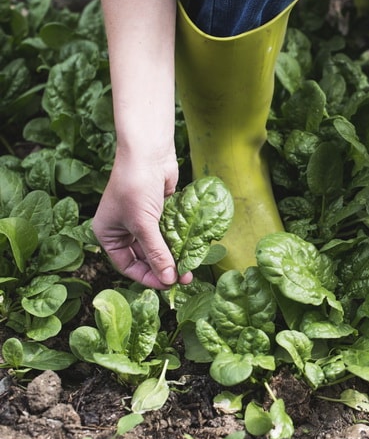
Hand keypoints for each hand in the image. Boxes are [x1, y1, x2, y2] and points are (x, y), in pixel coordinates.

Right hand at [93, 151, 192, 288]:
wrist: (149, 153)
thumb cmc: (136, 186)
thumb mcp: (144, 224)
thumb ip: (157, 253)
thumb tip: (169, 278)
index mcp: (108, 234)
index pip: (127, 265)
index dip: (147, 277)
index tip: (167, 285)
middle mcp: (123, 229)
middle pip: (144, 258)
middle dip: (163, 268)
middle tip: (183, 278)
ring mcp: (142, 220)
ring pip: (159, 246)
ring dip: (173, 257)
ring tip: (190, 269)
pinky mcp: (159, 212)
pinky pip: (169, 233)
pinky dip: (178, 242)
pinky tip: (190, 251)